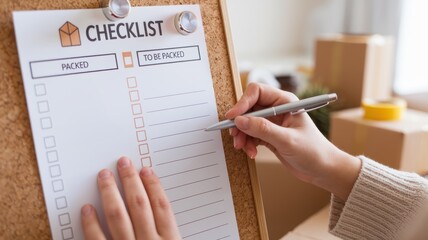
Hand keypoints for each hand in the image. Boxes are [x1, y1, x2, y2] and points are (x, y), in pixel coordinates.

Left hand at [81, 157, 179, 239]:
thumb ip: (168, 232)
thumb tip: (160, 207)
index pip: (161, 206)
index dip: (153, 185)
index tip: (146, 170)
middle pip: (139, 204)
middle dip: (130, 180)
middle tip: (123, 163)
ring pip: (117, 215)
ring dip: (110, 192)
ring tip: (104, 176)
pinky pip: (96, 238)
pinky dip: (90, 222)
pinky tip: (87, 208)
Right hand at [226, 83, 360, 199]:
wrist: (322, 169)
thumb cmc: (313, 151)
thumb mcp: (287, 140)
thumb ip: (263, 129)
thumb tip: (240, 120)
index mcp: (285, 101)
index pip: (256, 92)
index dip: (242, 102)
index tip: (233, 117)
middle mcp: (277, 109)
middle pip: (249, 108)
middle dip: (240, 123)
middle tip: (235, 137)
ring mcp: (272, 122)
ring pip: (247, 122)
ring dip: (242, 135)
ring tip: (244, 148)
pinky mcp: (268, 135)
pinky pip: (250, 135)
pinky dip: (247, 143)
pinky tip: (252, 153)